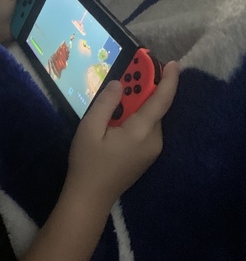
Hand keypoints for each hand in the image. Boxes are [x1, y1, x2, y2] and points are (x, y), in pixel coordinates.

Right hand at [65, 60, 179, 206]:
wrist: (90, 198)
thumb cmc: (87, 163)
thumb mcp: (89, 129)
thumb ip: (105, 103)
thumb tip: (118, 84)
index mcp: (141, 132)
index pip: (161, 101)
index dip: (169, 80)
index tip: (173, 62)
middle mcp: (153, 140)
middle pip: (155, 107)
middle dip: (145, 87)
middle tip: (129, 70)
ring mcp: (152, 150)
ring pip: (150, 117)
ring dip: (138, 102)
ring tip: (118, 91)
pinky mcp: (146, 155)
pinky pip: (146, 128)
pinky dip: (137, 115)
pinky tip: (118, 114)